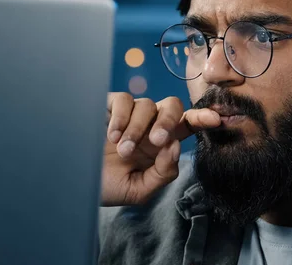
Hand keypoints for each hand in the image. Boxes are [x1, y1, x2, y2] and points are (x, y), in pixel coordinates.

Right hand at [101, 93, 220, 205]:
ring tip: (122, 150)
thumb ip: (163, 172)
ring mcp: (130, 114)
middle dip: (169, 120)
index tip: (216, 119)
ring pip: (147, 104)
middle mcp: (149, 124)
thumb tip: (176, 146)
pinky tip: (111, 136)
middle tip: (156, 141)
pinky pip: (124, 100)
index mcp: (162, 143)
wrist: (75, 182)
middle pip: (172, 106)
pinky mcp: (109, 106)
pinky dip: (120, 118)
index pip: (187, 125)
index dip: (202, 118)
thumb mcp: (140, 190)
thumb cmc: (107, 186)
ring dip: (137, 130)